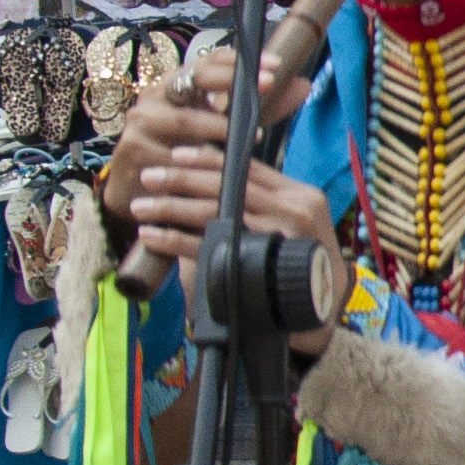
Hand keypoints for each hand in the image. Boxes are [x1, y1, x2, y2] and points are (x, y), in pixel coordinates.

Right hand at [101, 45, 309, 233]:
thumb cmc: (185, 155)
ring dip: (221, 126)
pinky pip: (172, 155)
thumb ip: (259, 109)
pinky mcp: (133, 150)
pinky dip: (199, 162)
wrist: (138, 193)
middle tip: (268, 83)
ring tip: (252, 135)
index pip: (207, 61)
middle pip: (194, 81)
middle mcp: (154, 97)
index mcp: (175, 86)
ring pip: (186, 120)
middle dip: (233, 80)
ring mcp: (141, 123)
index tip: (274, 65)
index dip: (239, 60)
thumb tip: (302, 86)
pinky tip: (221, 169)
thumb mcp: (223, 130)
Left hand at [114, 52, 335, 331]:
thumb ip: (264, 206)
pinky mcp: (263, 262)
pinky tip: (154, 236)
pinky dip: (176, 239)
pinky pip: (209, 244)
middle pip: (229, 184)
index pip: (249, 167)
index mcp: (300, 195)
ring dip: (172, 206)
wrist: (323, 310)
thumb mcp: (293, 227)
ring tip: (142, 206)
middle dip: (182, 178)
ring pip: (216, 210)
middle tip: (149, 177)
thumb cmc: (302, 268)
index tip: (177, 154)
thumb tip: (214, 184)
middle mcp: (294, 208)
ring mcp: (280, 234)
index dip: (209, 159)